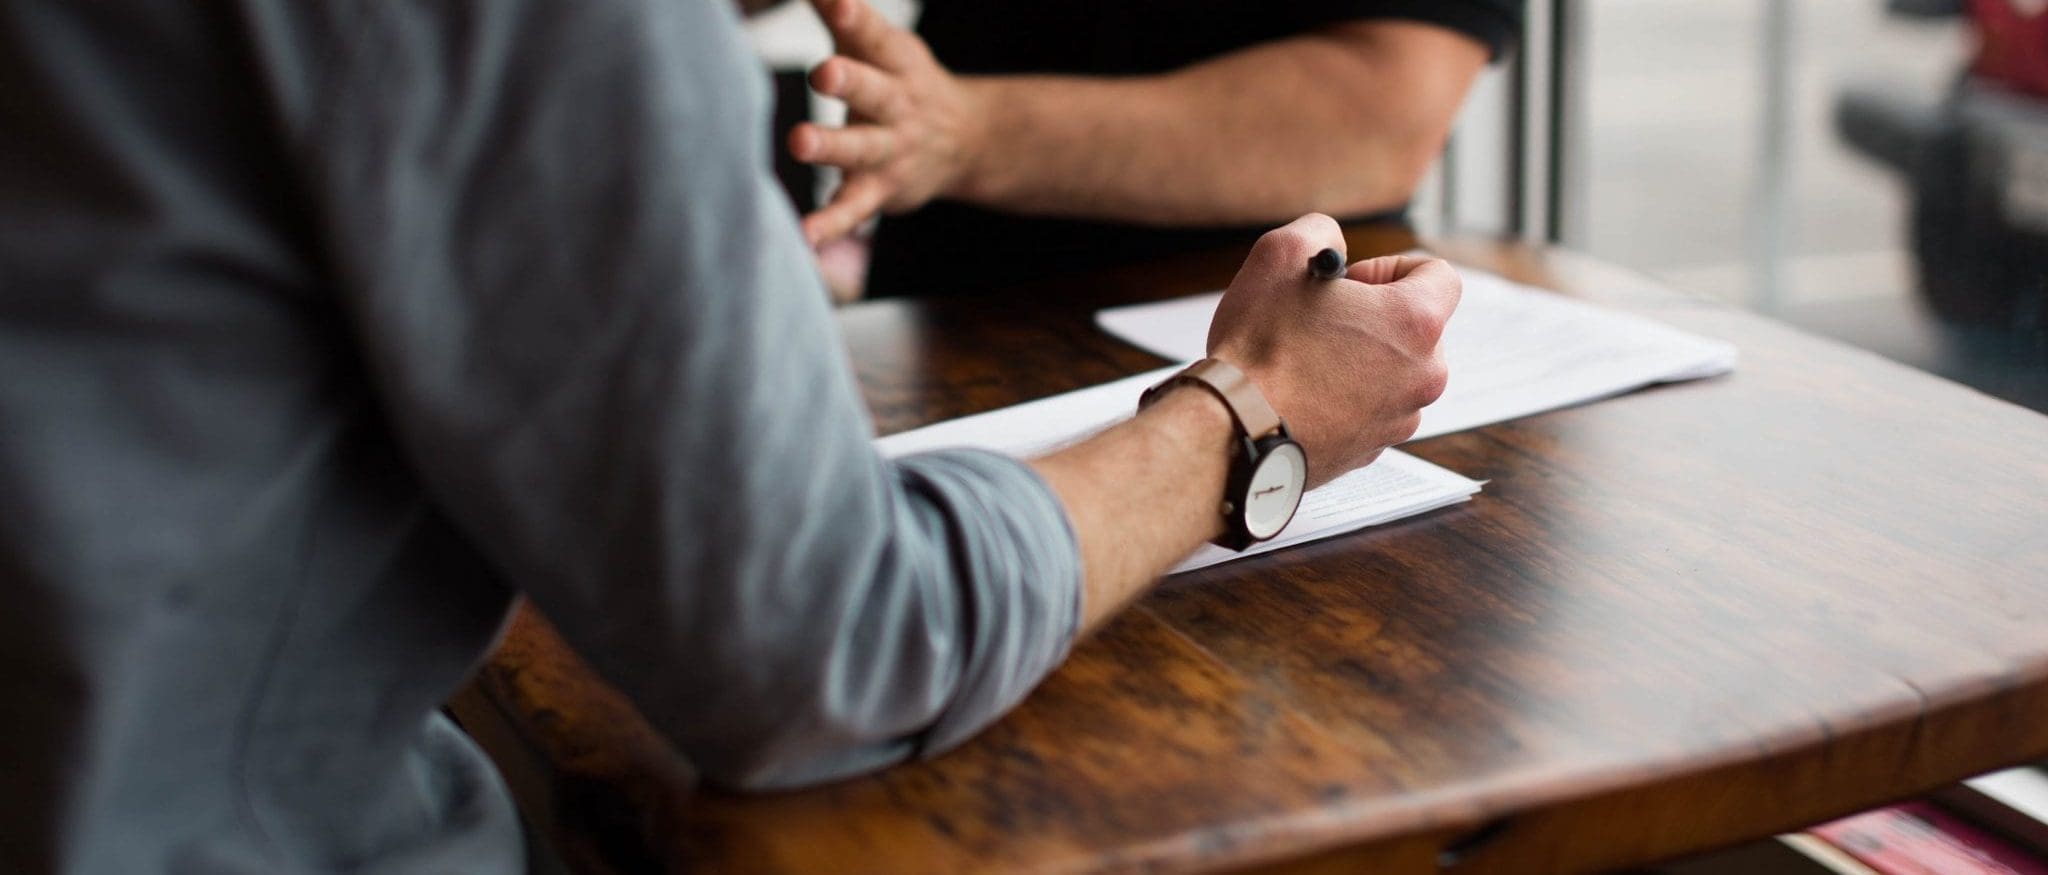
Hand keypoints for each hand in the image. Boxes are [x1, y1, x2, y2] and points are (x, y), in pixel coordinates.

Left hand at [791, 0, 985, 245]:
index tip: (836, 3)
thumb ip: (842, 15)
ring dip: (831, 146)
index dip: (855, 18)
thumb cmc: (903, 83)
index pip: (874, 36)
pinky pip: (854, 209)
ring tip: (799, 141)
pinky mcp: (881, 191)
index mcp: (896, 63)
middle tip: (823, 71)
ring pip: (861, 149)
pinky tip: (804, 236)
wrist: (966, 143)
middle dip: (850, 81)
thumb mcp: (882, 45)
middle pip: (873, 90)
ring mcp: (891, 151)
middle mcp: (897, 105)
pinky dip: (831, 223)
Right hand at [1206, 214, 1459, 486]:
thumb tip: (1331, 246)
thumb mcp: (1280, 254)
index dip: (1391, 268)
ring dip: (1358, 359)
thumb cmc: (1260, 346)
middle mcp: (1423, 375)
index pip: (1439, 276)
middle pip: (1415, 328)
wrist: (1235, 430)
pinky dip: (1343, 397)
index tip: (1351, 283)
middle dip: (1372, 317)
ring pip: (1392, 372)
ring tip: (1304, 359)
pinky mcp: (1372, 449)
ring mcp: (1400, 418)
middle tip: (1321, 320)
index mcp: (1415, 323)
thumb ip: (1320, 232)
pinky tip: (1299, 393)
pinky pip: (1368, 410)